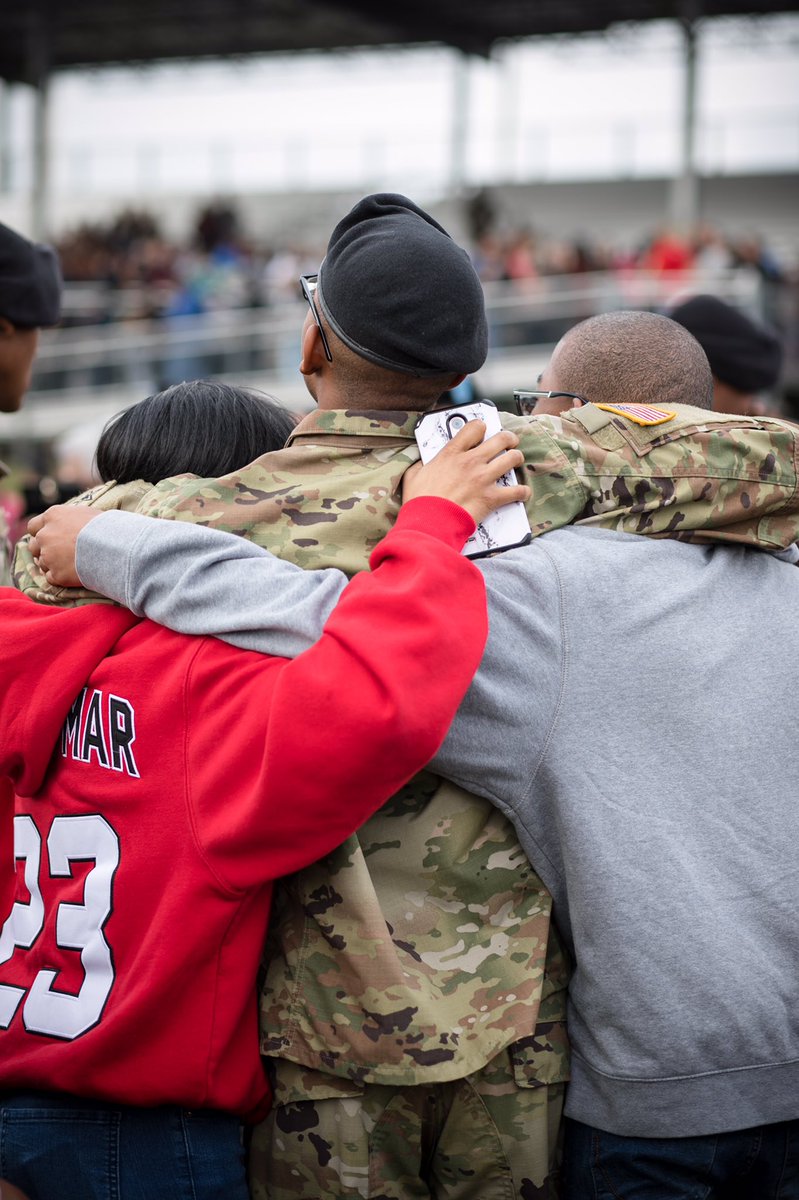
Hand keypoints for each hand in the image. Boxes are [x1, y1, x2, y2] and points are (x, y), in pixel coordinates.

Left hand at [26, 504, 100, 587]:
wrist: (115, 547)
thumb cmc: (106, 527)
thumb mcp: (85, 514)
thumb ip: (69, 519)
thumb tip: (69, 524)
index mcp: (52, 516)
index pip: (33, 526)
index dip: (40, 533)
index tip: (49, 538)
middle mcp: (45, 535)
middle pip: (34, 545)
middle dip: (43, 549)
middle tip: (58, 554)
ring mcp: (49, 556)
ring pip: (42, 563)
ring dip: (52, 564)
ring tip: (70, 565)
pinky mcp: (56, 575)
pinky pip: (51, 578)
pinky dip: (59, 577)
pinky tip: (73, 574)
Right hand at [402, 420, 529, 525]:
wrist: (429, 524)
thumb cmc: (419, 502)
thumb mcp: (413, 475)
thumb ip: (422, 465)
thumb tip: (423, 464)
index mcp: (452, 454)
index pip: (474, 427)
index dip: (481, 428)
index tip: (483, 432)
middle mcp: (471, 461)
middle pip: (500, 439)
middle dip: (509, 439)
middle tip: (511, 442)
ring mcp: (483, 478)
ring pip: (512, 458)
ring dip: (517, 459)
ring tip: (516, 462)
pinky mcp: (491, 497)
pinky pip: (516, 491)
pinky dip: (522, 492)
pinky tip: (522, 493)